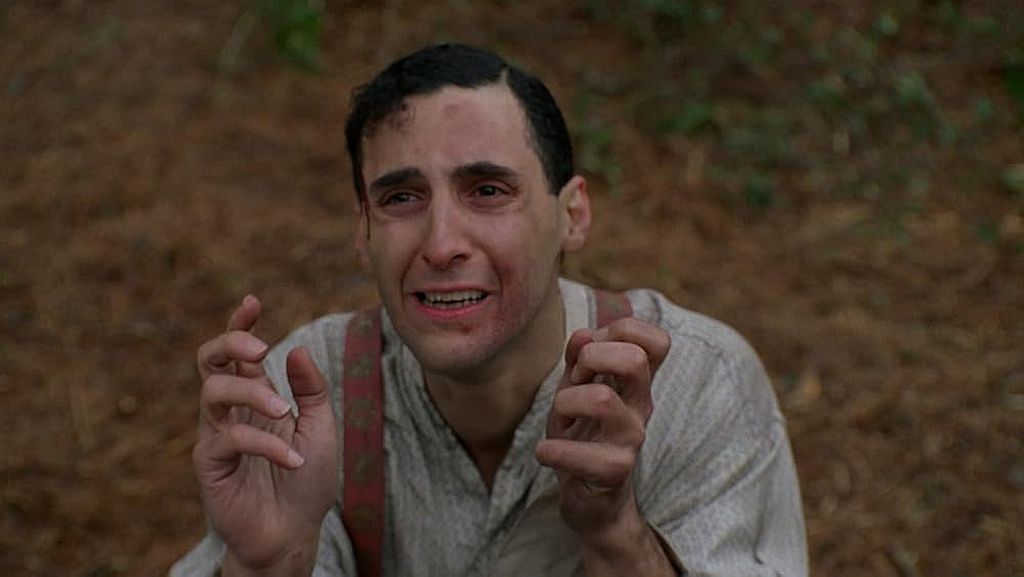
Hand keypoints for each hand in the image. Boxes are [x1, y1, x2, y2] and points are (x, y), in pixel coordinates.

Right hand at [193, 295, 337, 574]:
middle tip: (261, 346)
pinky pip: (230, 438)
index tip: (252, 301)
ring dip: (252, 393)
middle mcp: (231, 410)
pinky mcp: (210, 464)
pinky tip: (294, 459)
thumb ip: (311, 389)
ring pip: (213, 391)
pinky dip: (266, 444)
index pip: (238, 352)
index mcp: (256, 396)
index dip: (239, 323)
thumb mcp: (321, 427)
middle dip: (230, 341)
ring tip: (284, 410)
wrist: (294, 534)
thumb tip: (296, 348)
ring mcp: (216, 435)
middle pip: (209, 360)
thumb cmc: (307, 480)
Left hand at [536, 317, 669, 541]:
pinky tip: (546, 454)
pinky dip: (553, 450)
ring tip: (560, 420)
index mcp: (636, 384)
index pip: (656, 341)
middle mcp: (640, 407)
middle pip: (635, 359)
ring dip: (566, 402)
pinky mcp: (615, 471)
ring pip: (602, 399)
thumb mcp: (576, 388)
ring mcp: (631, 439)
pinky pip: (583, 454)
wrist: (591, 498)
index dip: (621, 332)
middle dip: (592, 358)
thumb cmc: (584, 434)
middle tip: (575, 380)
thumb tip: (584, 334)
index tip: (591, 352)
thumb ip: (579, 358)